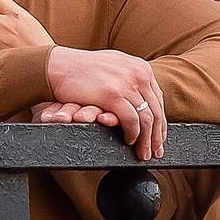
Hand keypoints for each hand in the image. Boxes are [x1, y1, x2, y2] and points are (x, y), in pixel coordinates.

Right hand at [45, 46, 168, 157]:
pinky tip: (129, 141)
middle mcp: (139, 74)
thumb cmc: (82, 69)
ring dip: (146, 140)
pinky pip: (131, 121)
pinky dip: (133, 134)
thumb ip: (129, 79)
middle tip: (156, 152)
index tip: (159, 138)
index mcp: (142, 67)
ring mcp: (127, 84)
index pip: (157, 100)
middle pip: (155, 111)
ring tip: (143, 153)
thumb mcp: (114, 67)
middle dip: (157, 136)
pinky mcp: (113, 95)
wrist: (59, 65)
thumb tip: (141, 95)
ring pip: (146, 119)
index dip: (160, 122)